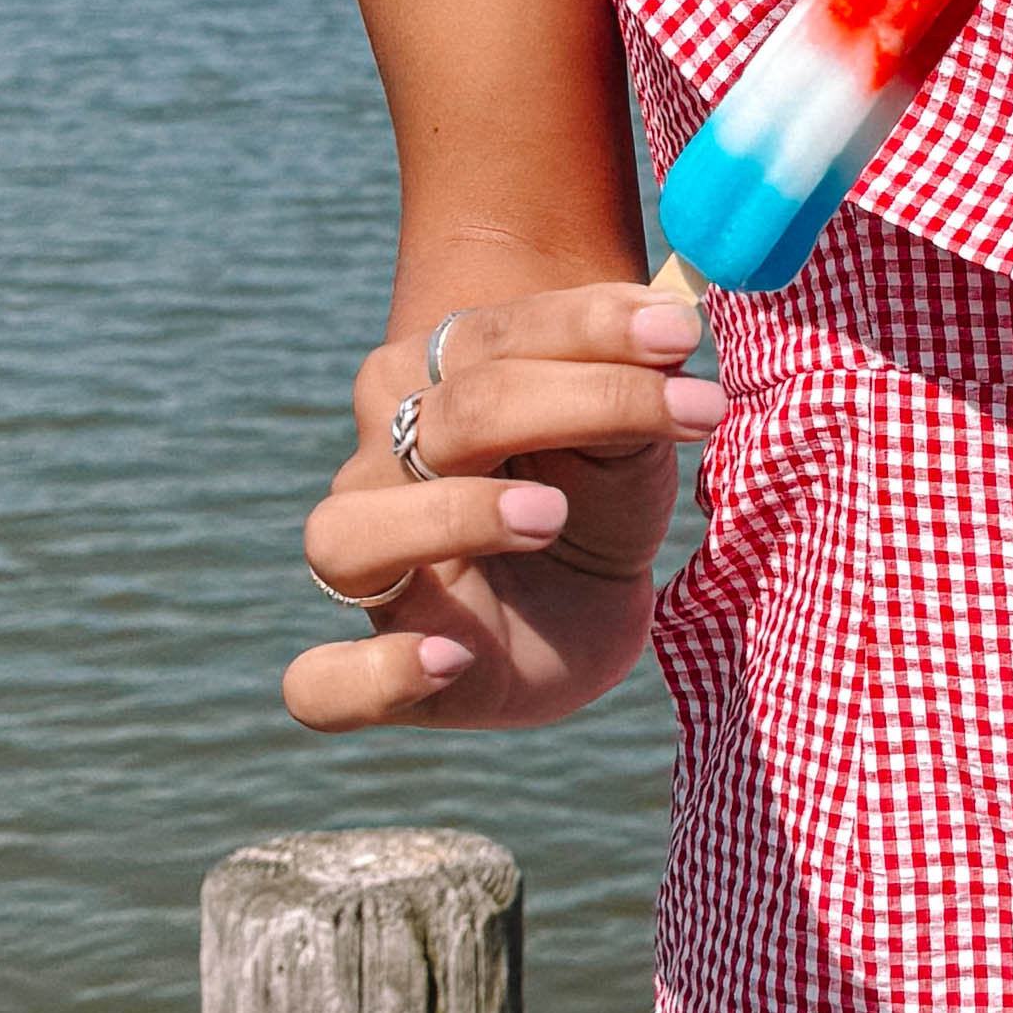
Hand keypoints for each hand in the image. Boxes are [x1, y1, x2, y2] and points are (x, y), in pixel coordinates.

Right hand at [285, 286, 719, 734]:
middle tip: (684, 411)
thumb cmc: (593, 497)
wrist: (588, 606)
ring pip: (351, 534)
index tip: (680, 331)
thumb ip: (626, 389)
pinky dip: (374, 674)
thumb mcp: (623, 437)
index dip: (586, 326)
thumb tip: (665, 330)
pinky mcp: (390, 670)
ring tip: (548, 515)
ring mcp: (372, 570)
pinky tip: (449, 661)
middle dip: (572, 403)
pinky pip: (328, 686)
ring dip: (450, 517)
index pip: (489, 335)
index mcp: (421, 385)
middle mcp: (378, 468)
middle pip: (445, 417)